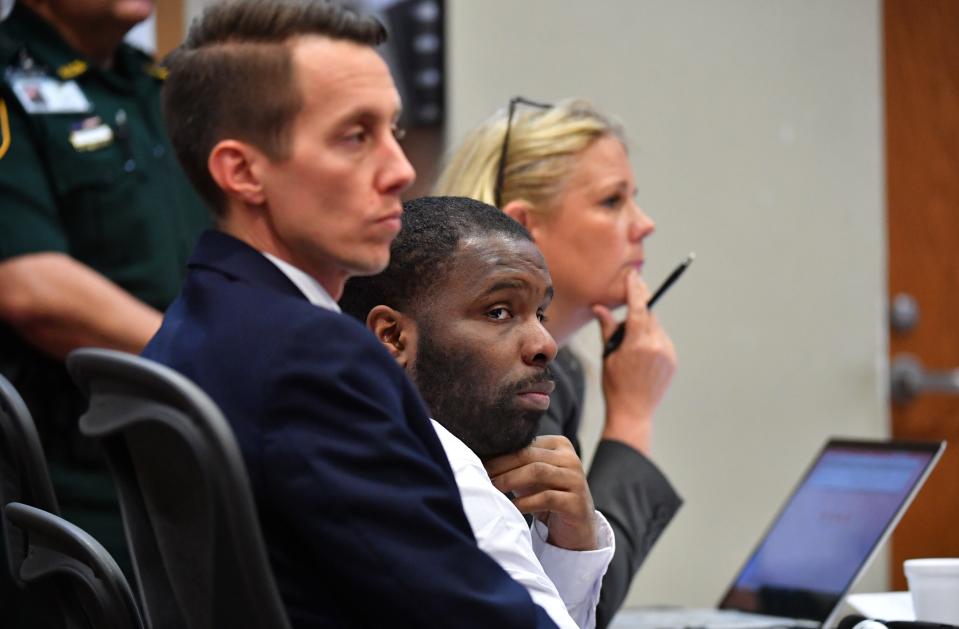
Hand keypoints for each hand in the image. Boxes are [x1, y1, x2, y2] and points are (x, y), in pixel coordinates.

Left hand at [484, 435, 596, 550]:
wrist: (574, 528)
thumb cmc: (547, 496)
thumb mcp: (531, 476)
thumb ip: (515, 463)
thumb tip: (480, 454)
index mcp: (560, 445)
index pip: (525, 444)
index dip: (500, 453)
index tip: (478, 462)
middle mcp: (570, 458)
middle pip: (529, 455)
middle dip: (501, 466)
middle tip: (481, 475)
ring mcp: (576, 479)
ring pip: (537, 471)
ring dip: (510, 480)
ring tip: (492, 488)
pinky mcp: (576, 502)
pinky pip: (546, 497)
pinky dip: (524, 502)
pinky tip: (511, 507)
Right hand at [592, 269, 676, 454]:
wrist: (633, 412)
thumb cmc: (615, 385)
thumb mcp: (608, 355)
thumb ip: (608, 328)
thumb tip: (599, 308)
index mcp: (638, 342)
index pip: (638, 307)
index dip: (635, 289)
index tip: (634, 276)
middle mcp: (656, 345)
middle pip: (649, 314)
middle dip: (639, 306)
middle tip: (631, 295)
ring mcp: (667, 353)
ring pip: (655, 327)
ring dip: (644, 325)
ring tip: (629, 342)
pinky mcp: (672, 360)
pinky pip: (661, 340)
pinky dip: (651, 339)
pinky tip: (639, 353)